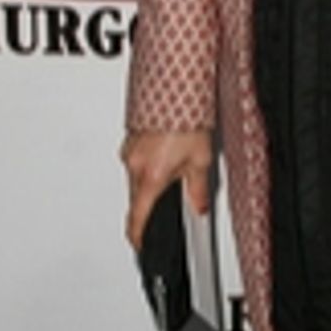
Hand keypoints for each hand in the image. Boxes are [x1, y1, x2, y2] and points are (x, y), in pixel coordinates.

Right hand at [121, 128, 212, 250]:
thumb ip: (198, 189)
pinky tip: (169, 149)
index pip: (137, 219)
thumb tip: (198, 208)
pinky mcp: (131, 137)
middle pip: (138, 198)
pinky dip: (151, 161)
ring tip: (179, 160)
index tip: (139, 245)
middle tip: (175, 192)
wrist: (175, 85)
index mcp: (150, 177)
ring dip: (154, 178)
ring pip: (137, 177)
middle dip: (153, 202)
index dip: (138, 237)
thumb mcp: (201, 160)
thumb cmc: (185, 117)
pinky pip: (138, 159)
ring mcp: (129, 150)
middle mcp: (133, 165)